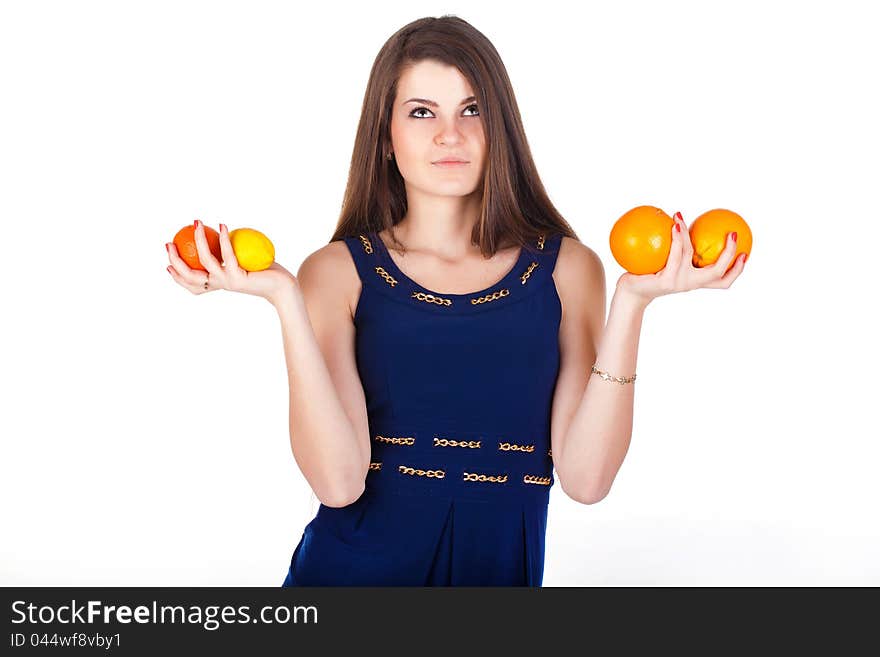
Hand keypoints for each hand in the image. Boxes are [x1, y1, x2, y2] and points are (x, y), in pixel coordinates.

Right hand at [166, 220, 296, 304]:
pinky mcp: (238, 278)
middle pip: (190, 276)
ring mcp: (228, 282)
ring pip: (205, 261)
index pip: (192, 284)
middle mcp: (220, 284)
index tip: (168, 262)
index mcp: (218, 283)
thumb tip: (218, 231)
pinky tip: (221, 225)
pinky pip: (227, 255)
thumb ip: (230, 253)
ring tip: (196, 224)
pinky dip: (222, 238)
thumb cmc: (264, 271)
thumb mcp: (243, 261)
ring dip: (199, 240)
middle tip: (169, 243)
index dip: (177, 276)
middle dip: (176, 260)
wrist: (282, 286)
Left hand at [616, 211, 746, 303]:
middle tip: (733, 235)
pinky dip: (677, 238)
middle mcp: (690, 284)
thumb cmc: (650, 275)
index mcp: (696, 281)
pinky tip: (675, 225)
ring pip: (690, 255)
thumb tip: (688, 224)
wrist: (632, 292)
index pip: (723, 281)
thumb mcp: (669, 263)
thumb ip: (681, 250)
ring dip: (686, 234)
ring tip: (680, 218)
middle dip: (728, 255)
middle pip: (717, 273)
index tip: (745, 253)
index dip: (737, 270)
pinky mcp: (665, 280)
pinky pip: (674, 255)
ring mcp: (679, 283)